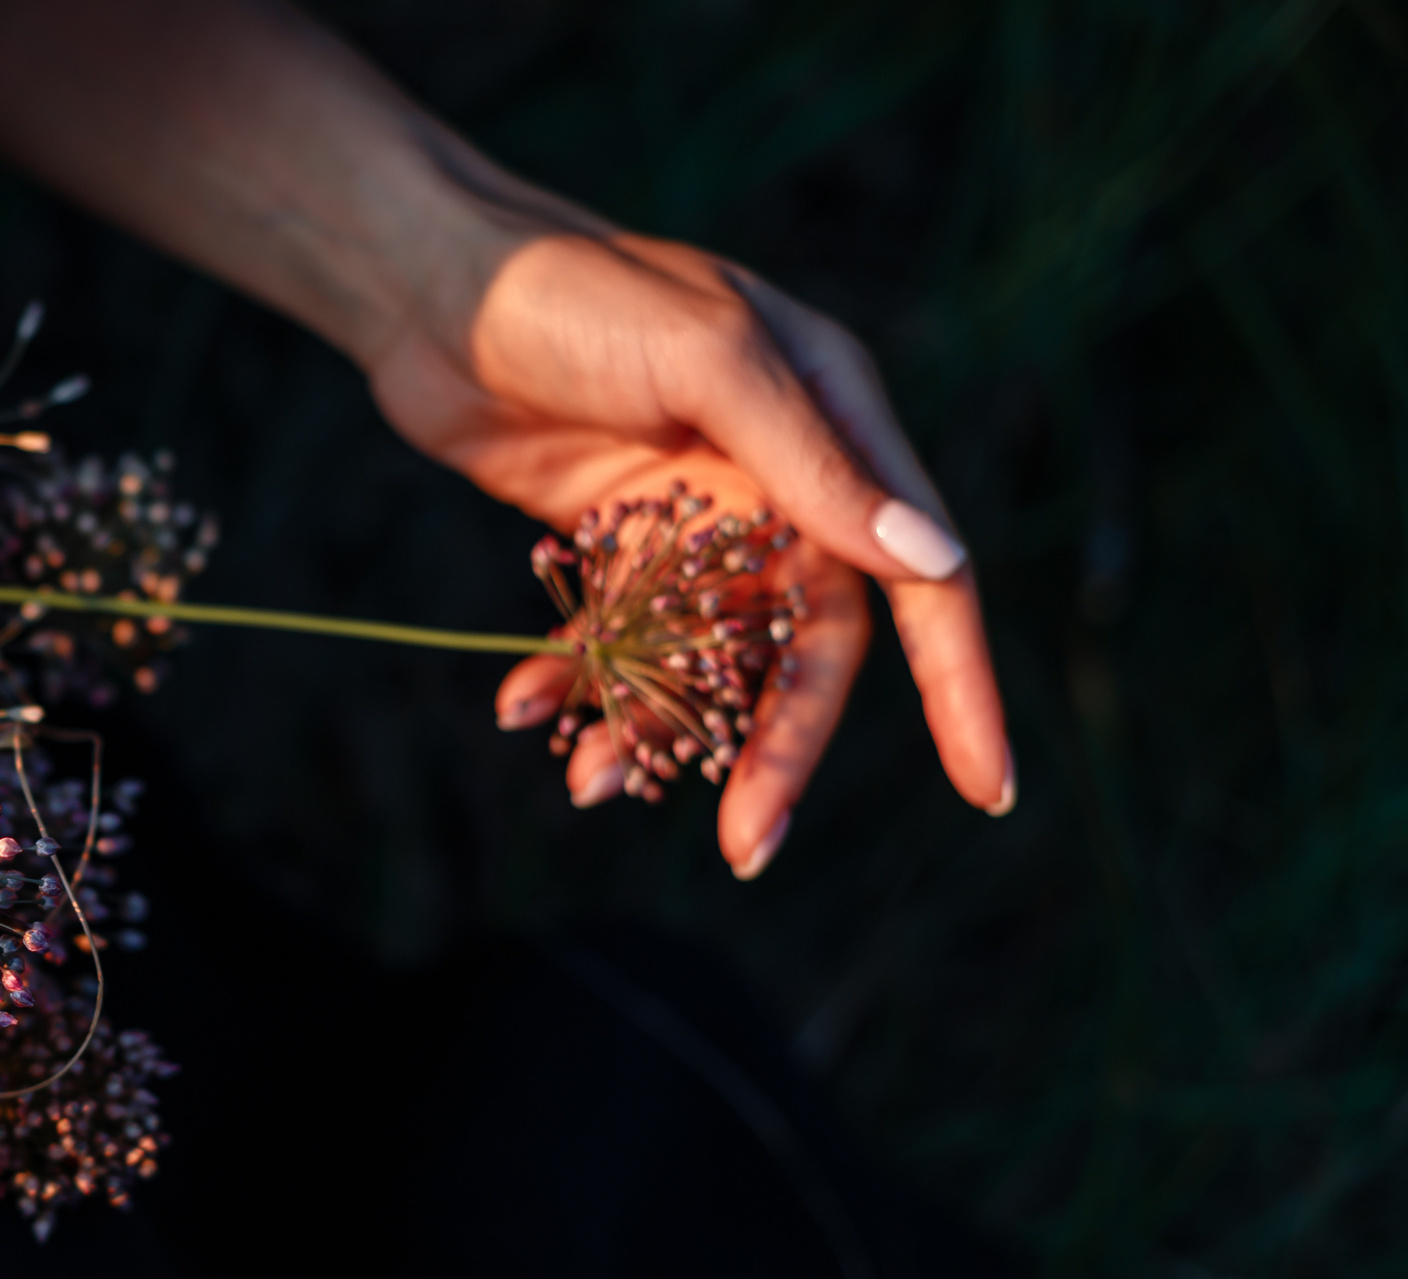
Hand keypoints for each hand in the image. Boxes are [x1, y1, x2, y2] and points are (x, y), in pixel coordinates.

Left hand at [0, 0, 1012, 876]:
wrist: (431, 285)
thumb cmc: (578, 295)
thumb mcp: (706, 359)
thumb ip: (810, 459)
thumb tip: (932, 559)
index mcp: (839, 425)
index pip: (924, 579)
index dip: (960, 688)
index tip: (990, 791)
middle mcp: (782, 481)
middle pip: (805, 651)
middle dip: (774, 752)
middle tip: (742, 850)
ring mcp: (694, 519)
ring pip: (704, 663)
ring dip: (655, 728)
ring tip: (586, 783)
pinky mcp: (612, 542)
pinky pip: (618, 643)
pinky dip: (579, 684)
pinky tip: (524, 710)